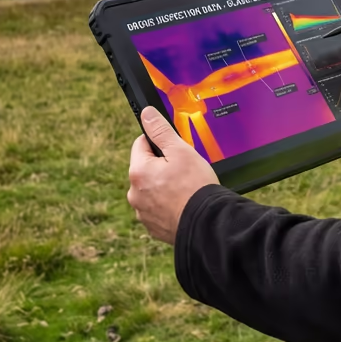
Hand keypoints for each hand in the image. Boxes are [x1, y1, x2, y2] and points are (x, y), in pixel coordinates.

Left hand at [127, 107, 218, 244]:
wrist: (206, 224)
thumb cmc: (195, 186)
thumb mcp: (180, 151)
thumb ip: (160, 130)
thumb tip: (146, 114)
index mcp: (138, 171)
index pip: (141, 144)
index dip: (159, 143)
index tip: (175, 150)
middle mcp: (134, 193)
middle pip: (146, 168)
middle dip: (162, 166)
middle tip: (184, 170)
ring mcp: (142, 212)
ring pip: (151, 189)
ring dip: (163, 186)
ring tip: (185, 189)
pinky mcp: (152, 227)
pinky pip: (157, 208)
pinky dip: (167, 204)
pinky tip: (183, 204)